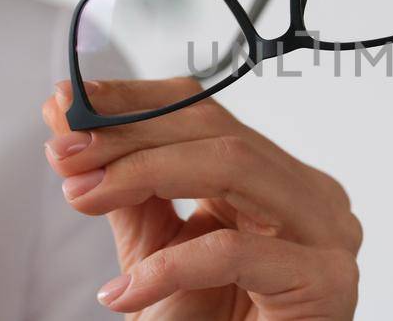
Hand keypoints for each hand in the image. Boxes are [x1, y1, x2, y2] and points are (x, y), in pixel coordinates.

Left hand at [41, 79, 361, 319]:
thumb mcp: (154, 252)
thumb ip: (122, 187)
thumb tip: (66, 116)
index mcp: (276, 183)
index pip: (207, 114)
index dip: (136, 102)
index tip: (68, 104)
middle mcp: (309, 197)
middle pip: (218, 133)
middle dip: (130, 136)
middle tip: (65, 153)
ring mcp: (327, 235)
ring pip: (232, 167)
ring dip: (142, 173)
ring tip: (83, 195)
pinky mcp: (325, 281)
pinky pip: (235, 252)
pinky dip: (170, 266)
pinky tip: (125, 291)